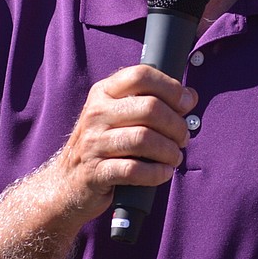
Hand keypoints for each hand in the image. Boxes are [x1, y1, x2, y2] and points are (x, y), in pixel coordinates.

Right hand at [53, 65, 197, 225]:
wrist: (67, 183)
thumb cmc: (103, 146)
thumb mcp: (119, 116)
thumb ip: (152, 102)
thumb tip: (189, 96)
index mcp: (103, 93)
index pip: (141, 75)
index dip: (170, 88)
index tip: (185, 104)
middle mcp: (96, 113)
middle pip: (150, 108)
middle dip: (176, 125)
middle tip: (182, 138)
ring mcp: (93, 143)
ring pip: (144, 139)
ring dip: (169, 151)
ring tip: (174, 157)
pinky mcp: (96, 172)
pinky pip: (134, 170)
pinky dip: (156, 173)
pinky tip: (163, 173)